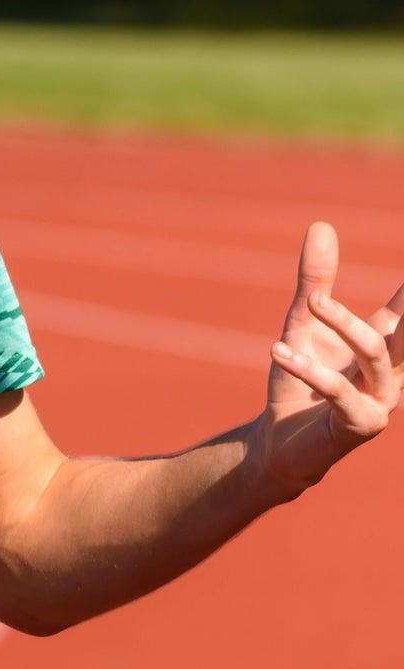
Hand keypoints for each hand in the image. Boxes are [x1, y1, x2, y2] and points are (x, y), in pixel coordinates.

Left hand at [258, 220, 403, 494]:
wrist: (276, 443)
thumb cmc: (298, 381)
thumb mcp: (303, 324)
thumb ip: (316, 280)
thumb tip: (321, 225)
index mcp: (389, 343)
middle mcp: (395, 369)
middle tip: (394, 292)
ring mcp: (383, 398)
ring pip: (375, 350)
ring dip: (342, 323)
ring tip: (310, 303)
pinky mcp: (361, 424)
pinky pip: (340, 390)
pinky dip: (308, 368)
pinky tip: (277, 351)